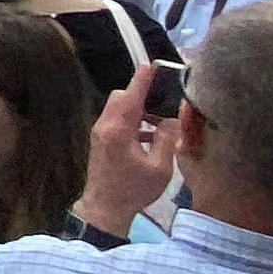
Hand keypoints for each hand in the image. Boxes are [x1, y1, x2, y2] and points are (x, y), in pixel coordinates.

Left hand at [78, 65, 179, 230]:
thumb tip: (172, 119)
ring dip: (138, 109)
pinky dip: (133, 121)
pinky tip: (151, 134)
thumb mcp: (159, 167)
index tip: (151, 65)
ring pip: (119, 109)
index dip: (142, 79)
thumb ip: (166, 138)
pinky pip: (117, 121)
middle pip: (122, 97)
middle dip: (141, 94)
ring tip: (161, 118)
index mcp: (118, 129)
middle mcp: (105, 126)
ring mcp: (100, 133)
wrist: (105, 209)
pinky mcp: (101, 141)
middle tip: (163, 97)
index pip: (130, 95)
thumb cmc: (133, 190)